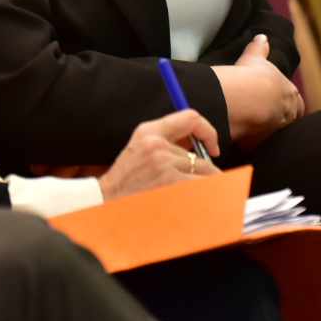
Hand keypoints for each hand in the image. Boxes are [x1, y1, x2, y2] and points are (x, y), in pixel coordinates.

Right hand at [98, 110, 220, 199]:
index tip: (212, 148)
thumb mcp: (142, 149)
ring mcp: (163, 164)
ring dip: (203, 187)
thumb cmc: (127, 178)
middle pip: (201, 157)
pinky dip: (201, 197)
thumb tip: (201, 144)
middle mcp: (156, 144)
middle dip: (206, 173)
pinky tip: (189, 203)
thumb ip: (168, 141)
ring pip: (204, 174)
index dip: (208, 132)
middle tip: (202, 184)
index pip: (191, 118)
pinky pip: (200, 188)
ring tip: (191, 195)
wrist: (107, 200)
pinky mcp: (170, 183)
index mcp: (148, 130)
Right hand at [210, 35, 302, 149]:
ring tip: (259, 129)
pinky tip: (249, 140)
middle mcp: (288, 111)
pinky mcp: (265, 141)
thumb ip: (259, 48)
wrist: (243, 98)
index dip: (289, 102)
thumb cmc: (251, 76)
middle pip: (291, 118)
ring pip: (280, 130)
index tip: (281, 102)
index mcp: (289, 92)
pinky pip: (263, 142)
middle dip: (284, 117)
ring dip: (272, 130)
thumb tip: (262, 36)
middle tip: (270, 117)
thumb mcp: (254, 59)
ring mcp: (278, 127)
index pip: (296, 101)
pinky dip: (258, 141)